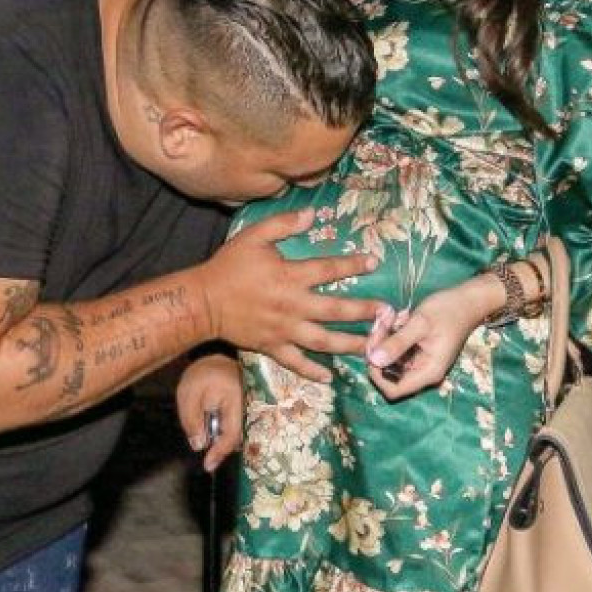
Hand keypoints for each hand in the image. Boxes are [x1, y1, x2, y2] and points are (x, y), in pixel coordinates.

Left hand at [176, 353, 242, 471]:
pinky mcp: (250, 408)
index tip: (207, 466)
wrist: (215, 359)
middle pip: (240, 436)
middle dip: (224, 448)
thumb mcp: (188, 395)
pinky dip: (230, 434)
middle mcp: (249, 404)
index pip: (231, 433)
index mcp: (235, 399)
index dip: (220, 452)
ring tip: (213, 445)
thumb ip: (191, 420)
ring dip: (226, 441)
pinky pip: (241, 426)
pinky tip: (218, 435)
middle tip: (210, 458)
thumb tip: (199, 446)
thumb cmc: (201, 376)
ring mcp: (252, 406)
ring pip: (241, 432)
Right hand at [193, 208, 381, 383]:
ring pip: (323, 341)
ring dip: (350, 344)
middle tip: (387, 313)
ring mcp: (284, 330)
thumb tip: (313, 215)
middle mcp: (292, 305)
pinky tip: (330, 377)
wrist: (203, 301)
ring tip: (371, 346)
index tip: (373, 262)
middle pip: (335, 310)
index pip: (328, 270)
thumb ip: (283, 224)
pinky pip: (296, 362)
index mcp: (289, 276)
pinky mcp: (272, 347)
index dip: (351, 265)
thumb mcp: (254, 235)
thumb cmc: (229, 265)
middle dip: (363, 311)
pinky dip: (313, 371)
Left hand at [365, 275, 497, 399]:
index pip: (393, 390)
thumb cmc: (448, 311)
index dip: (376, 374)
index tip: (372, 348)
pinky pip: (397, 349)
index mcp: (427, 372)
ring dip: (384, 339)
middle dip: (379, 350)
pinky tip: (396, 318)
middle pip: (389, 374)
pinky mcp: (418, 351)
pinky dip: (392, 335)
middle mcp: (423, 372)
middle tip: (379, 325)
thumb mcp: (420, 324)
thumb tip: (373, 360)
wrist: (467, 300)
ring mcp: (420, 362)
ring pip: (390, 359)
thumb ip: (397, 343)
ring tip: (388, 318)